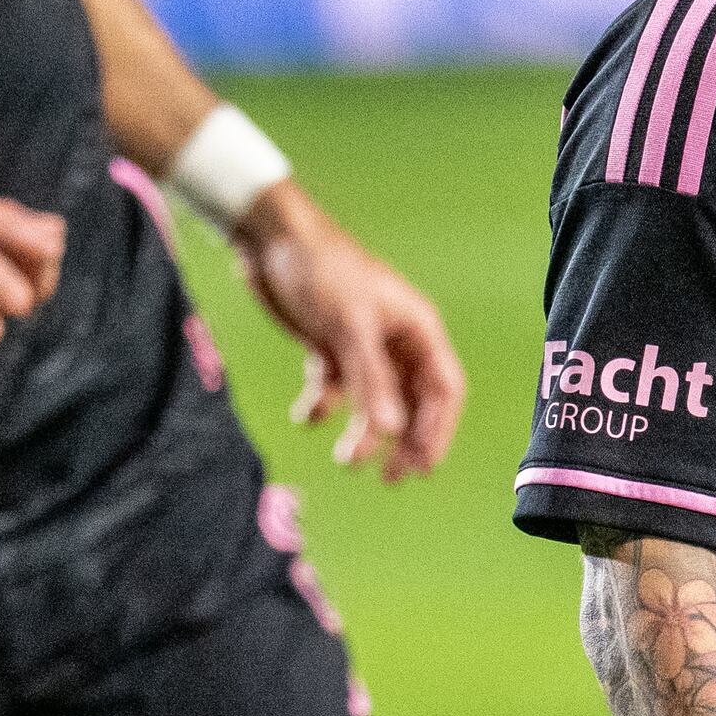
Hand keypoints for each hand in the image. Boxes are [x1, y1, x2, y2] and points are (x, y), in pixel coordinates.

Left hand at [233, 187, 466, 479]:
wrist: (270, 237)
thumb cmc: (322, 270)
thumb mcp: (349, 327)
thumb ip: (371, 380)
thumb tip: (391, 431)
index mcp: (417, 330)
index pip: (444, 390)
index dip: (438, 431)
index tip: (422, 467)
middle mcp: (396, 340)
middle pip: (413, 403)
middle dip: (402, 441)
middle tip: (389, 478)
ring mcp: (362, 345)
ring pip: (374, 401)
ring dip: (363, 432)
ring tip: (344, 460)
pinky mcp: (329, 346)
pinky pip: (335, 388)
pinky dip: (324, 406)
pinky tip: (306, 416)